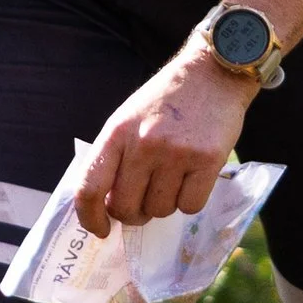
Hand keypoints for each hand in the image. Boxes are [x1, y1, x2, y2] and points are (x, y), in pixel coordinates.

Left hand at [74, 42, 255, 236]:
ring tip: (173, 176)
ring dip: (164, 203)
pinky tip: (193, 177)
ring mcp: (176, 153)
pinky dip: (190, 200)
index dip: (90, 217)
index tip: (100, 229)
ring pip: (159, 210)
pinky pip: (190, 206)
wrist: (213, 72)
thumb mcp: (128, 118)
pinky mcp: (208, 160)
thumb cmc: (167, 101)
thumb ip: (115, 157)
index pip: (89, 188)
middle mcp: (143, 143)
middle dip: (133, 214)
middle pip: (125, 208)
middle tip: (143, 201)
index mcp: (117, 132)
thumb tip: (105, 207)